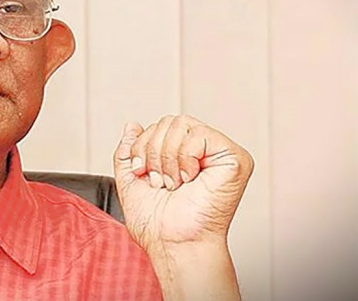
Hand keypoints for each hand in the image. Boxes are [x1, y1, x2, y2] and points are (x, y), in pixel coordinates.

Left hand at [112, 115, 253, 250]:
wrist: (172, 243)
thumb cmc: (156, 222)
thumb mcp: (131, 179)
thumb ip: (128, 150)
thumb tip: (132, 125)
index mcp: (184, 154)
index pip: (161, 125)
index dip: (143, 146)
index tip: (143, 174)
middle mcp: (204, 151)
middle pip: (169, 120)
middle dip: (153, 151)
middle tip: (160, 182)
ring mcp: (221, 153)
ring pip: (182, 124)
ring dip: (166, 158)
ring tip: (173, 184)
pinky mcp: (235, 159)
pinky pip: (199, 134)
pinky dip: (184, 158)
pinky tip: (188, 179)